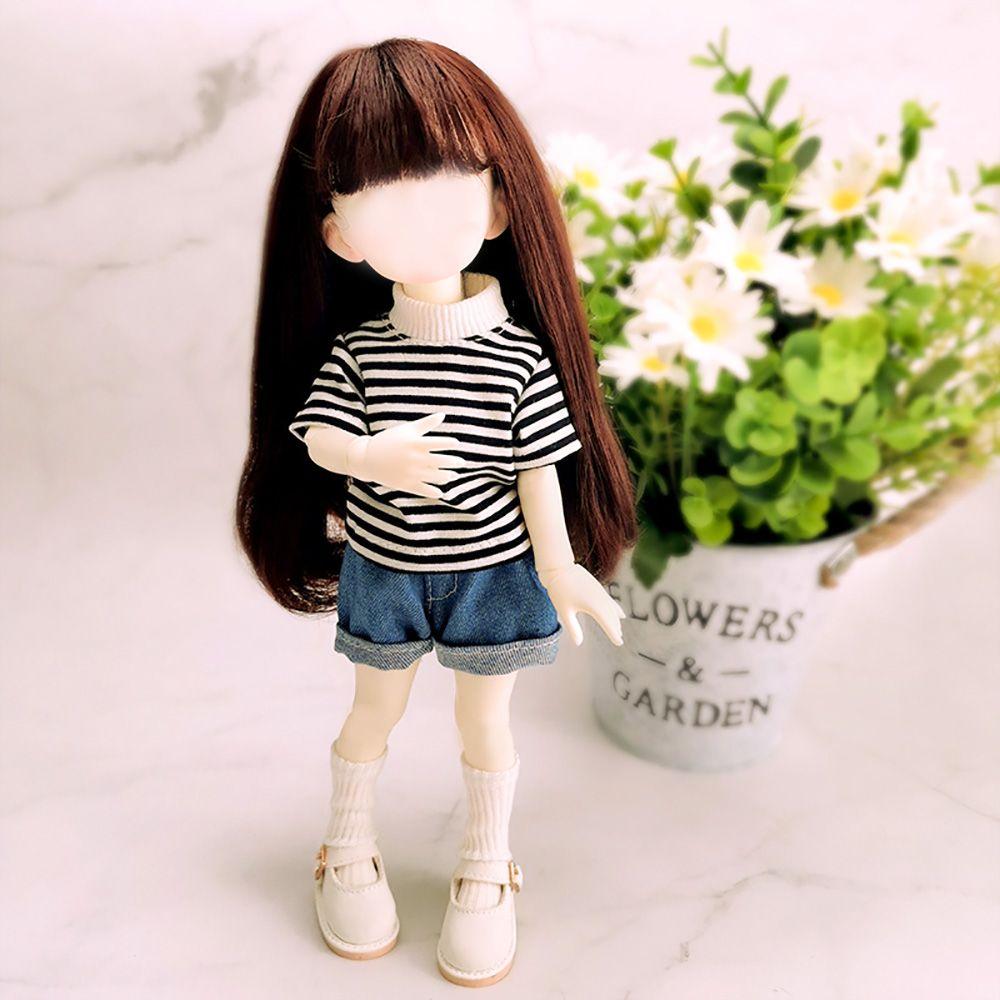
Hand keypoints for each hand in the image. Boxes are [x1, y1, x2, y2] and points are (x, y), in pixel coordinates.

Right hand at [351, 412, 465, 498]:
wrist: (367, 458)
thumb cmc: (389, 440)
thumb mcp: (406, 430)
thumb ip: (426, 423)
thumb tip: (443, 415)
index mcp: (415, 444)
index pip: (439, 443)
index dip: (450, 443)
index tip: (456, 443)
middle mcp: (415, 459)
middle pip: (441, 461)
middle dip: (454, 462)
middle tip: (461, 463)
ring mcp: (411, 473)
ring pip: (436, 477)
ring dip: (448, 477)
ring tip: (453, 475)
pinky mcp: (406, 485)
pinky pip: (424, 491)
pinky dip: (435, 492)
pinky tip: (441, 491)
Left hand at [535, 563, 625, 646]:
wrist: (559, 568)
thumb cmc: (559, 590)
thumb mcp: (564, 612)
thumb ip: (573, 628)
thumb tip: (578, 643)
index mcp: (593, 606)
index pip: (607, 623)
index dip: (613, 634)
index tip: (619, 643)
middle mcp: (600, 598)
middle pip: (611, 616)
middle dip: (615, 628)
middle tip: (619, 640)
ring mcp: (600, 591)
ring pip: (611, 608)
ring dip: (615, 619)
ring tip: (619, 629)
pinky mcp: (597, 587)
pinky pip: (610, 601)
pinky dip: (615, 609)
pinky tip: (620, 613)